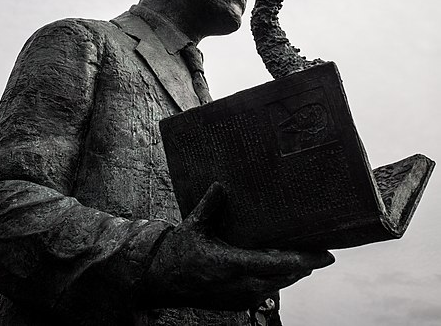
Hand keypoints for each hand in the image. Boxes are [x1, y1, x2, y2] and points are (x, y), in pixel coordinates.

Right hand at [137, 183, 333, 310]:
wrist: (162, 281)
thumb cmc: (178, 253)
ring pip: (278, 287)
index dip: (304, 260)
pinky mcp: (237, 303)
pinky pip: (267, 293)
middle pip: (285, 278)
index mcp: (231, 265)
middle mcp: (240, 285)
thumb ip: (209, 205)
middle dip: (305, 265)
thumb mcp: (193, 225)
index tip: (325, 255)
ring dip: (294, 273)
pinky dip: (279, 280)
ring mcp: (240, 297)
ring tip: (309, 257)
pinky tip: (283, 268)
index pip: (276, 264)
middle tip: (322, 250)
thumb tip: (222, 184)